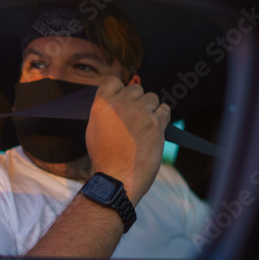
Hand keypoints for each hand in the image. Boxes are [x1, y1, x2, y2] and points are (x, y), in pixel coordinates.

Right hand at [86, 76, 169, 205]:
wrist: (117, 178)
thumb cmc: (105, 158)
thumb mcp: (94, 128)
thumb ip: (106, 111)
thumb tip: (118, 101)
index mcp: (102, 104)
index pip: (114, 81)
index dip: (121, 90)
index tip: (124, 101)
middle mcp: (121, 104)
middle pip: (136, 89)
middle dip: (137, 101)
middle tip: (135, 120)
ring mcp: (140, 112)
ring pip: (152, 98)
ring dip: (151, 109)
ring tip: (145, 126)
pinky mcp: (156, 123)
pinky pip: (165, 110)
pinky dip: (162, 117)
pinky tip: (156, 128)